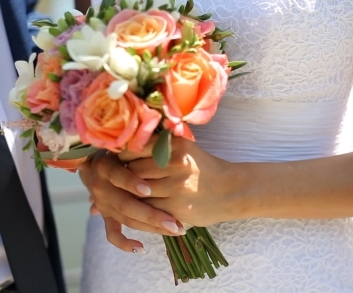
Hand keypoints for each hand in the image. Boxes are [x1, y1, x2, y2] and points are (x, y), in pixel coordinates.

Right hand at [78, 150, 185, 252]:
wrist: (93, 161)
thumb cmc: (117, 149)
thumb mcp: (124, 145)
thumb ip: (138, 146)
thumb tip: (162, 142)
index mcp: (105, 167)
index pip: (117, 176)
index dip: (131, 183)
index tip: (148, 190)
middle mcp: (102, 188)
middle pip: (126, 204)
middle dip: (152, 215)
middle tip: (176, 223)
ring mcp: (104, 204)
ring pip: (127, 220)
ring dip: (151, 227)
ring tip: (176, 230)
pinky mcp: (106, 215)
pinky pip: (112, 234)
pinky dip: (125, 243)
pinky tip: (141, 248)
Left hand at [119, 136, 245, 226]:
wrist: (231, 191)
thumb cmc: (202, 168)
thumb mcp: (183, 149)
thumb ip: (157, 146)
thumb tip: (122, 148)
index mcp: (175, 145)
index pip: (135, 149)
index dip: (123, 157)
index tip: (121, 161)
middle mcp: (176, 163)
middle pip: (133, 171)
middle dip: (124, 177)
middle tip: (121, 180)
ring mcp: (176, 186)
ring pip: (138, 191)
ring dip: (131, 194)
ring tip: (130, 192)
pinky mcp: (176, 207)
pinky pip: (148, 208)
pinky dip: (142, 207)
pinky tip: (142, 205)